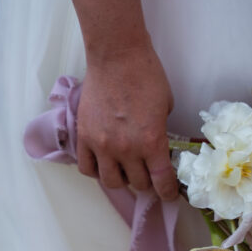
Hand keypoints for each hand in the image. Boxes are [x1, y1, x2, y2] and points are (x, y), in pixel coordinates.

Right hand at [75, 43, 178, 200]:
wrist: (116, 57)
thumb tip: (156, 145)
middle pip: (137, 183)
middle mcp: (126, 149)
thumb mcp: (166, 106)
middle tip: (147, 173)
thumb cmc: (146, 75)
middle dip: (146, 181)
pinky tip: (103, 163)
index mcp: (151, 141)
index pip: (161, 181)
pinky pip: (87, 168)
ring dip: (121, 180)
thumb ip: (160, 130)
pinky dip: (96, 171)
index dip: (167, 192)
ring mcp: (102, 145)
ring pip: (110, 182)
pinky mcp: (84, 137)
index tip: (168, 193)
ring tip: (124, 170)